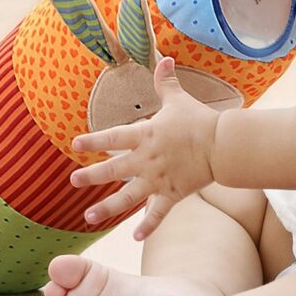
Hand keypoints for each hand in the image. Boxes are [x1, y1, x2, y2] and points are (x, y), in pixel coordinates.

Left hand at [69, 56, 219, 239]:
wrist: (221, 145)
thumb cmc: (199, 120)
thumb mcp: (179, 99)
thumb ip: (166, 81)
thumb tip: (164, 58)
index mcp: (146, 136)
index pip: (112, 138)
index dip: (93, 140)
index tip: (75, 143)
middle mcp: (146, 160)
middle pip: (113, 171)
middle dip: (91, 176)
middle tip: (73, 181)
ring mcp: (158, 180)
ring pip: (127, 198)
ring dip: (107, 208)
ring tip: (88, 216)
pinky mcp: (172, 195)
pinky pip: (157, 214)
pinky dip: (147, 226)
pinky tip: (135, 237)